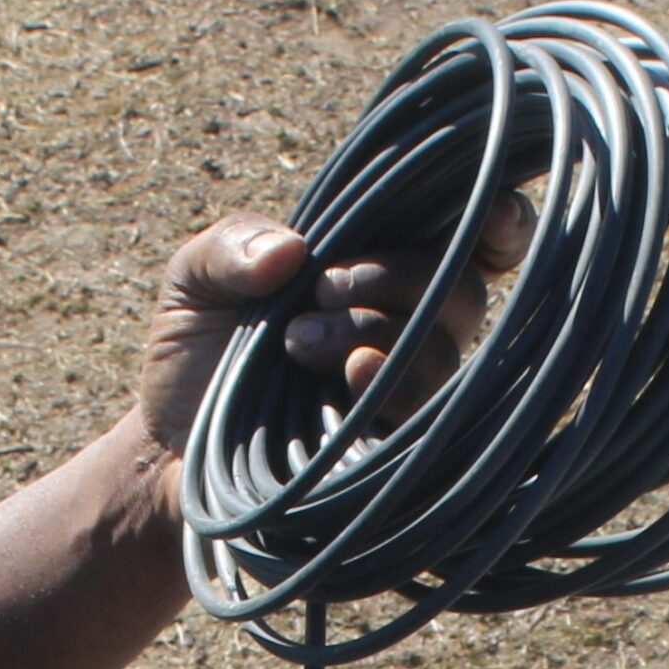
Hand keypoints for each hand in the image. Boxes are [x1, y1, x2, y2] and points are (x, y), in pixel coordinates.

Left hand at [131, 196, 535, 478]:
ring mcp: (403, 393)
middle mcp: (408, 328)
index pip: (476, 241)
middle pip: (465, 288)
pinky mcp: (387, 450)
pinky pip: (422, 411)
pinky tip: (348, 373)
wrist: (164, 453)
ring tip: (296, 343)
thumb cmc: (190, 362)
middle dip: (395, 276)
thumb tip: (293, 250)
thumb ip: (233, 244)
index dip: (504, 223)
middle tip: (318, 292)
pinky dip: (389, 380)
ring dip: (373, 329)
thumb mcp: (193, 282)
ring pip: (445, 347)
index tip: (492, 214)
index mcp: (381, 272)